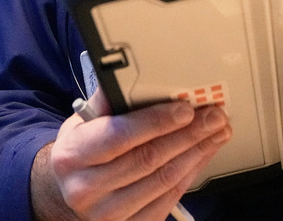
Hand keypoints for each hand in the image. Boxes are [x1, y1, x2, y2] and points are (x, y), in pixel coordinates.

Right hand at [32, 91, 231, 220]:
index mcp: (72, 156)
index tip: (185, 109)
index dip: (156, 121)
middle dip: (188, 134)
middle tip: (214, 116)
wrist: (67, 194)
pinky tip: (202, 154)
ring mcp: (107, 213)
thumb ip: (106, 101)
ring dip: (196, 153)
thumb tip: (132, 75)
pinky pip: (168, 198)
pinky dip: (191, 173)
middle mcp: (86, 189)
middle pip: (148, 158)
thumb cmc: (80, 152)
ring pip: (164, 180)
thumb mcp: (81, 123)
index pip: (119, 136)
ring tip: (216, 132)